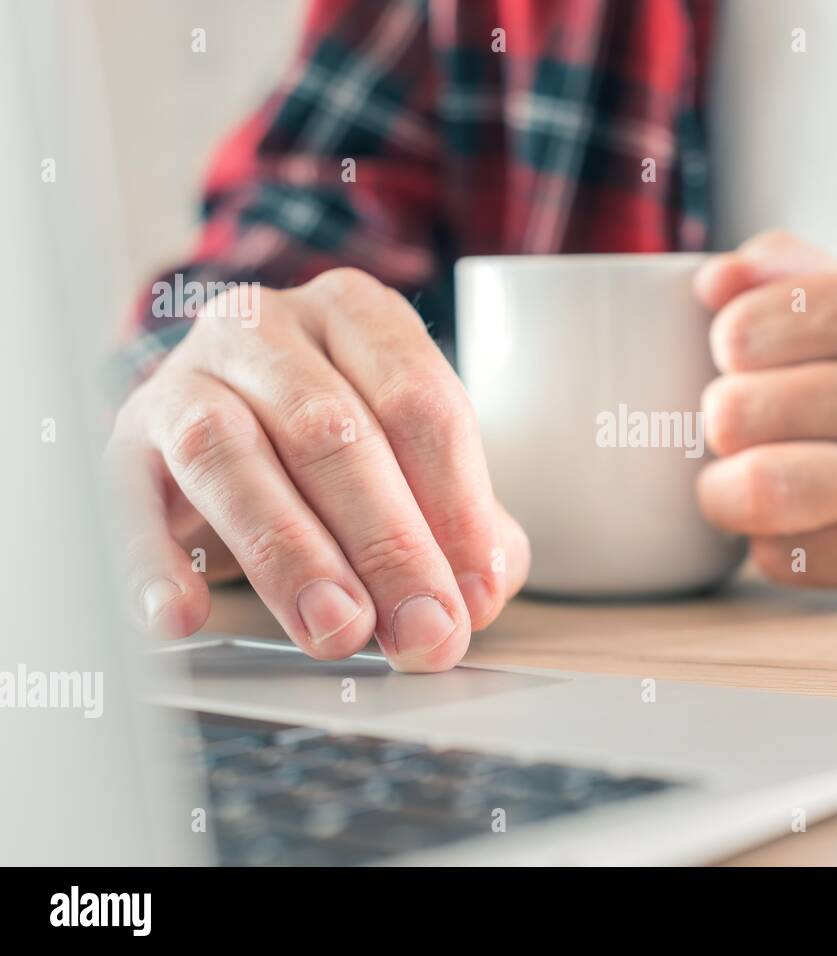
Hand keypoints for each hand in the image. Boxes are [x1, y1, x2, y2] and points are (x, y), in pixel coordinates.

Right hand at [106, 268, 528, 670]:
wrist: (226, 430)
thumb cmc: (338, 453)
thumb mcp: (416, 467)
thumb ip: (464, 526)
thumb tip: (476, 594)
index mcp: (357, 315)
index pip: (419, 403)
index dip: (456, 506)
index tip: (474, 595)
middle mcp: (267, 327)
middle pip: (332, 430)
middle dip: (387, 544)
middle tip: (420, 631)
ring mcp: (184, 375)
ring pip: (230, 454)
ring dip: (290, 554)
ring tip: (336, 628)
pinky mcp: (124, 441)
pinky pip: (127, 500)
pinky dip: (151, 563)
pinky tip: (182, 615)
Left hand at [692, 232, 836, 591]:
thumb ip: (806, 274)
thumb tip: (714, 280)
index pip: (746, 330)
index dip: (731, 349)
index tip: (753, 361)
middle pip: (737, 413)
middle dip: (724, 420)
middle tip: (749, 423)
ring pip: (754, 492)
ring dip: (727, 490)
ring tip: (746, 478)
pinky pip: (784, 558)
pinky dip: (770, 541)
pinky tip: (802, 517)